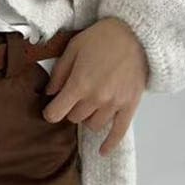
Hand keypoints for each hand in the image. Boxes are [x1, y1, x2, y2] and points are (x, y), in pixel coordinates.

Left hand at [43, 17, 148, 155]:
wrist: (135, 33)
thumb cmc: (101, 38)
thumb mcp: (73, 48)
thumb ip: (59, 73)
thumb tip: (49, 94)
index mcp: (79, 84)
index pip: (56, 113)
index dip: (50, 112)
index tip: (51, 109)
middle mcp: (96, 99)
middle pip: (74, 118)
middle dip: (71, 109)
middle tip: (75, 97)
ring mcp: (114, 104)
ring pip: (93, 125)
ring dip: (88, 117)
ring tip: (91, 104)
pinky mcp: (130, 106)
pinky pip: (119, 132)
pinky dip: (110, 143)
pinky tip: (103, 151)